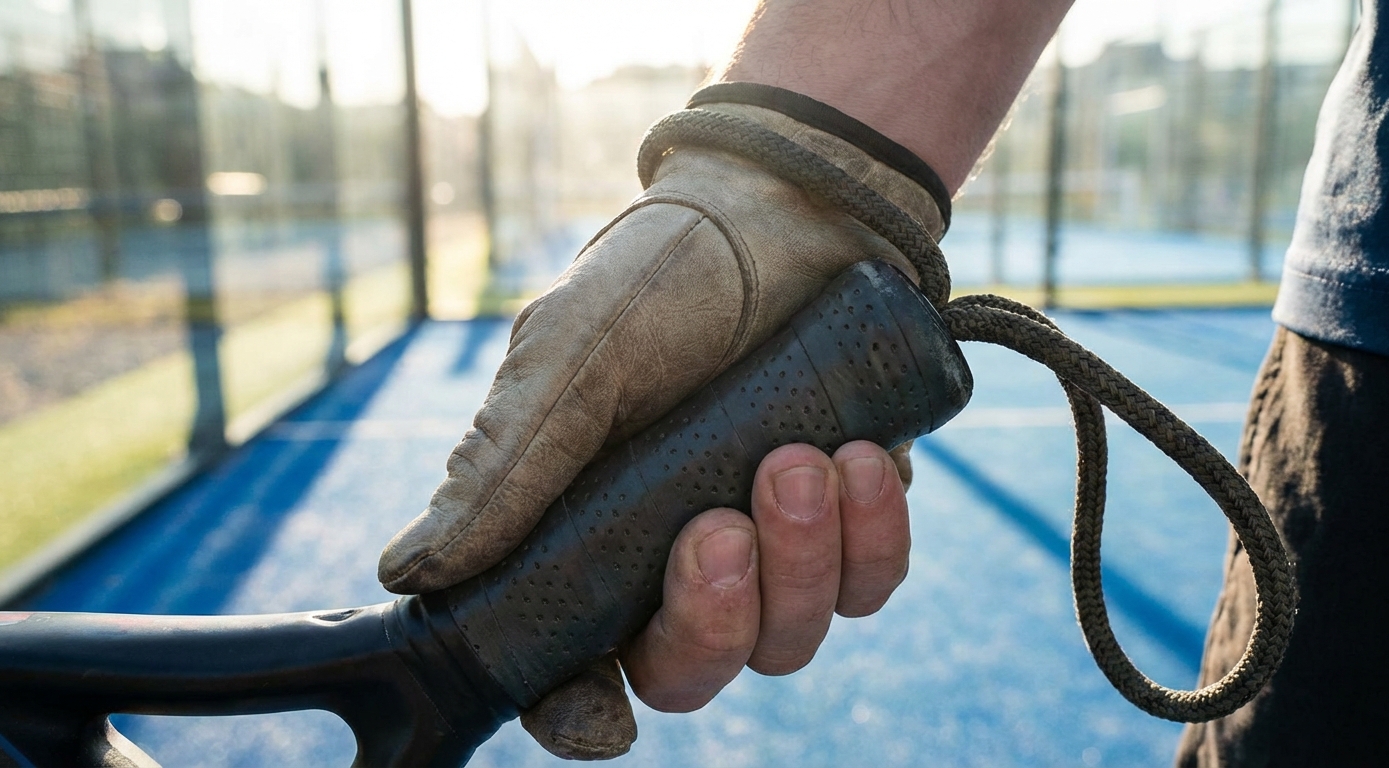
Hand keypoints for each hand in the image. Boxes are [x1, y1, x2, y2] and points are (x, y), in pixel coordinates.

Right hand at [378, 94, 942, 758]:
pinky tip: (861, 458)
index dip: (580, 713)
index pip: (570, 665)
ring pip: (785, 639)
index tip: (604, 722)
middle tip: (717, 524)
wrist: (783, 210)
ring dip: (797, 563)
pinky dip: (870, 538)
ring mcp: (762, 545)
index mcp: (583, 534)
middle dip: (710, 621)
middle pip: (687, 670)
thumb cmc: (660, 278)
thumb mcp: (572, 356)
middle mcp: (667, 557)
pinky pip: (868, 583)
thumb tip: (408, 574)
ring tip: (799, 459)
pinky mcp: (845, 519)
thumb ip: (504, 463)